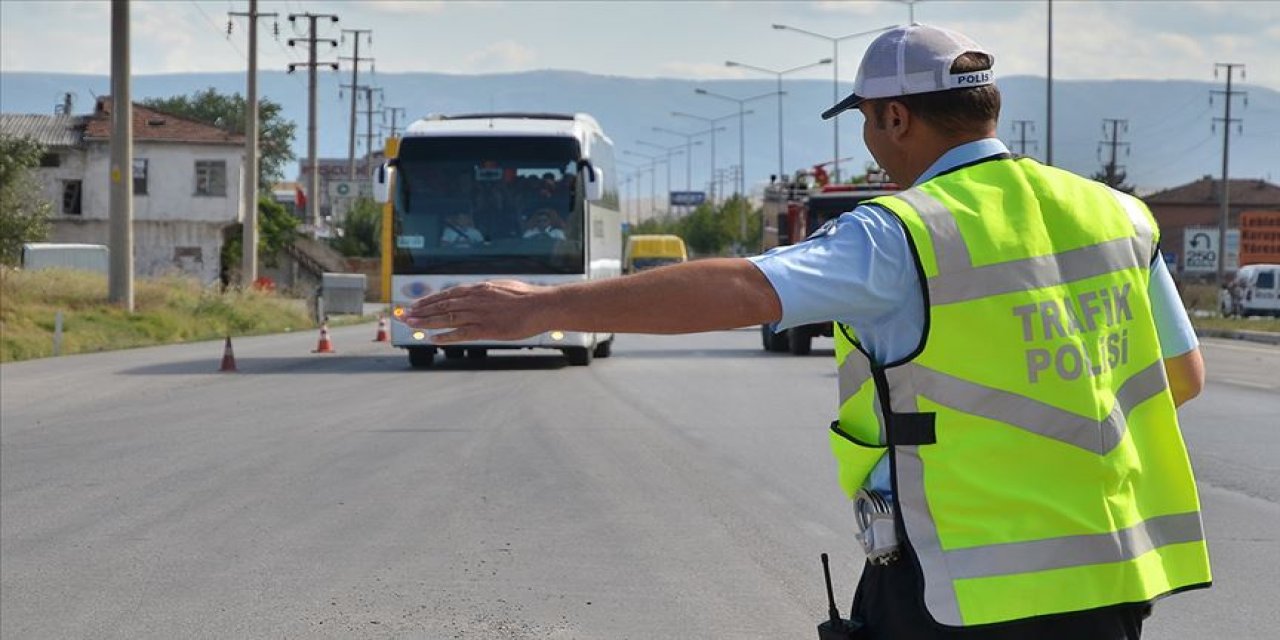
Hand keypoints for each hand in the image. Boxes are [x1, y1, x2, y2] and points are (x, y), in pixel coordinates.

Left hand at [403, 280, 550, 343]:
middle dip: (421, 311)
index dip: (430, 301)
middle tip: (404, 315)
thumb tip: (480, 291)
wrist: (542, 305)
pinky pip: (462, 333)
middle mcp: (475, 299)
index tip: (416, 305)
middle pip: (442, 305)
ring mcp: (480, 314)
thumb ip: (488, 291)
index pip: (448, 294)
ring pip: (447, 318)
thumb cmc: (527, 297)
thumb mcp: (503, 287)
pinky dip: (446, 336)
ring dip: (427, 322)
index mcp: (479, 289)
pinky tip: (433, 339)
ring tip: (411, 325)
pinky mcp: (487, 329)